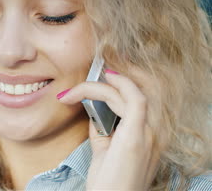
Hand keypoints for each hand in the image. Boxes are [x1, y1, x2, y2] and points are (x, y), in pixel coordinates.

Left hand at [59, 68, 159, 189]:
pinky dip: (117, 86)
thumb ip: (102, 126)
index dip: (127, 75)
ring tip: (81, 83)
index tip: (104, 67)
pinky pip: (134, 99)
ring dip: (105, 82)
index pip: (145, 93)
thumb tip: (92, 106)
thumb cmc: (109, 180)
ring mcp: (151, 133)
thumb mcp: (105, 147)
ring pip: (134, 90)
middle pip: (147, 85)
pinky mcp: (138, 137)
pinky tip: (98, 82)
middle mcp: (157, 130)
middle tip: (99, 61)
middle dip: (124, 68)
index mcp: (151, 132)